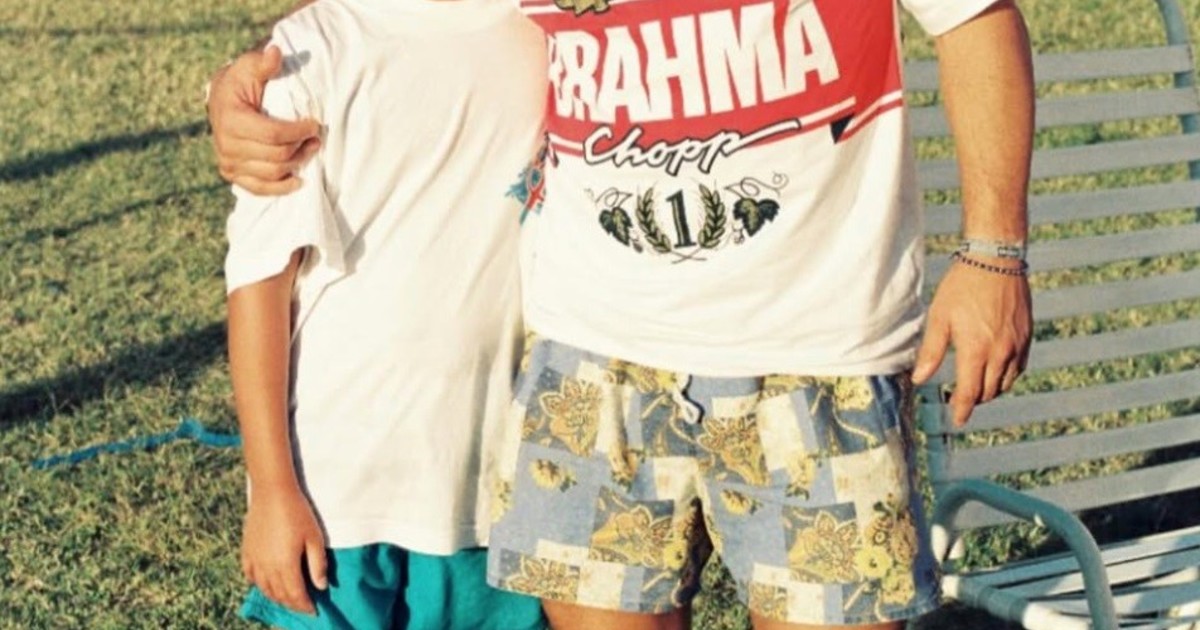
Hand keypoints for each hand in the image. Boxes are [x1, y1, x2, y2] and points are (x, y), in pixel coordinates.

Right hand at [209, 46, 320, 194]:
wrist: (221, 102)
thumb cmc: (239, 82)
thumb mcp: (248, 67)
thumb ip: (262, 63)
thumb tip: (275, 52)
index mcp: (232, 119)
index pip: (273, 134)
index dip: (298, 131)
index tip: (315, 124)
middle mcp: (226, 145)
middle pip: (276, 156)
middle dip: (301, 148)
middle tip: (317, 139)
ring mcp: (228, 162)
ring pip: (272, 173)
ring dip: (297, 164)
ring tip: (312, 150)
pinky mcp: (232, 174)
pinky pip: (259, 189)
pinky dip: (281, 188)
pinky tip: (298, 181)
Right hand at [241, 484, 328, 614]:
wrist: (272, 491)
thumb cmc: (298, 512)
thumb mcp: (314, 537)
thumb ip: (318, 564)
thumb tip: (321, 586)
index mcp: (285, 565)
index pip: (295, 595)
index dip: (304, 605)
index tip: (313, 611)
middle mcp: (267, 567)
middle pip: (279, 594)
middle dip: (292, 603)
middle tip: (303, 606)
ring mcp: (254, 559)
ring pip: (264, 588)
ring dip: (276, 597)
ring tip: (288, 598)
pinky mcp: (246, 550)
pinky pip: (250, 575)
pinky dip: (258, 584)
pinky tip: (265, 584)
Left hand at [912, 259, 1031, 426]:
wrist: (996, 261)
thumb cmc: (963, 287)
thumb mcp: (939, 318)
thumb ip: (931, 351)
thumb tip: (919, 379)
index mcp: (975, 350)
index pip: (969, 392)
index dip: (962, 408)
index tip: (957, 419)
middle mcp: (999, 352)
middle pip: (988, 391)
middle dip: (974, 399)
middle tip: (961, 400)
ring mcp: (1016, 345)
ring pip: (1005, 382)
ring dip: (990, 390)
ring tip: (976, 387)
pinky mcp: (1027, 336)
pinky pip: (1019, 368)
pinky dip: (1007, 376)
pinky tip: (996, 372)